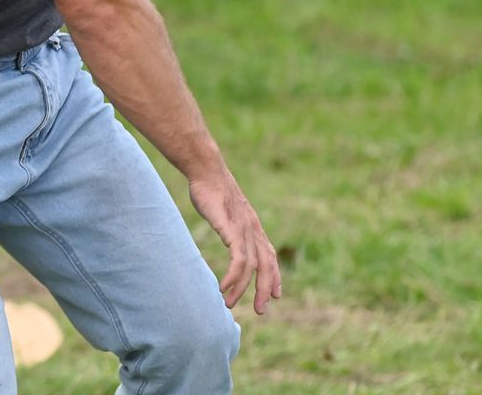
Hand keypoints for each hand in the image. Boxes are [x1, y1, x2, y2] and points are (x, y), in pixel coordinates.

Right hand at [189, 172, 281, 314]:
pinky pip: (238, 259)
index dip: (274, 276)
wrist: (206, 170)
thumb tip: (227, 234)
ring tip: (230, 303)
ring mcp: (243, 230)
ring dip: (242, 288)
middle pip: (266, 266)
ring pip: (251, 267)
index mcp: (253, 226)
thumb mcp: (226, 210)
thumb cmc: (212, 188)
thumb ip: (230, 225)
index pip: (270, 256)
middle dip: (264, 290)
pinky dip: (234, 276)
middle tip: (260, 310)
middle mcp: (253, 230)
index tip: (275, 295)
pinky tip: (224, 287)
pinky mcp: (231, 230)